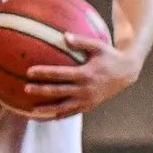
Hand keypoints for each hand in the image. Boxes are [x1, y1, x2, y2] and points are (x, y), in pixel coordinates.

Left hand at [22, 33, 138, 119]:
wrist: (127, 73)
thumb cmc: (110, 56)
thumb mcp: (99, 46)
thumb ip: (81, 41)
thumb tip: (64, 35)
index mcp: (86, 74)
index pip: (60, 74)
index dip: (45, 73)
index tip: (29, 72)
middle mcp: (86, 89)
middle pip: (59, 91)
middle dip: (42, 91)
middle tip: (26, 89)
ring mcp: (88, 100)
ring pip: (64, 107)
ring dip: (48, 109)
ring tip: (33, 110)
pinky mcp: (91, 105)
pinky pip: (73, 112)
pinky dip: (61, 115)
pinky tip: (50, 117)